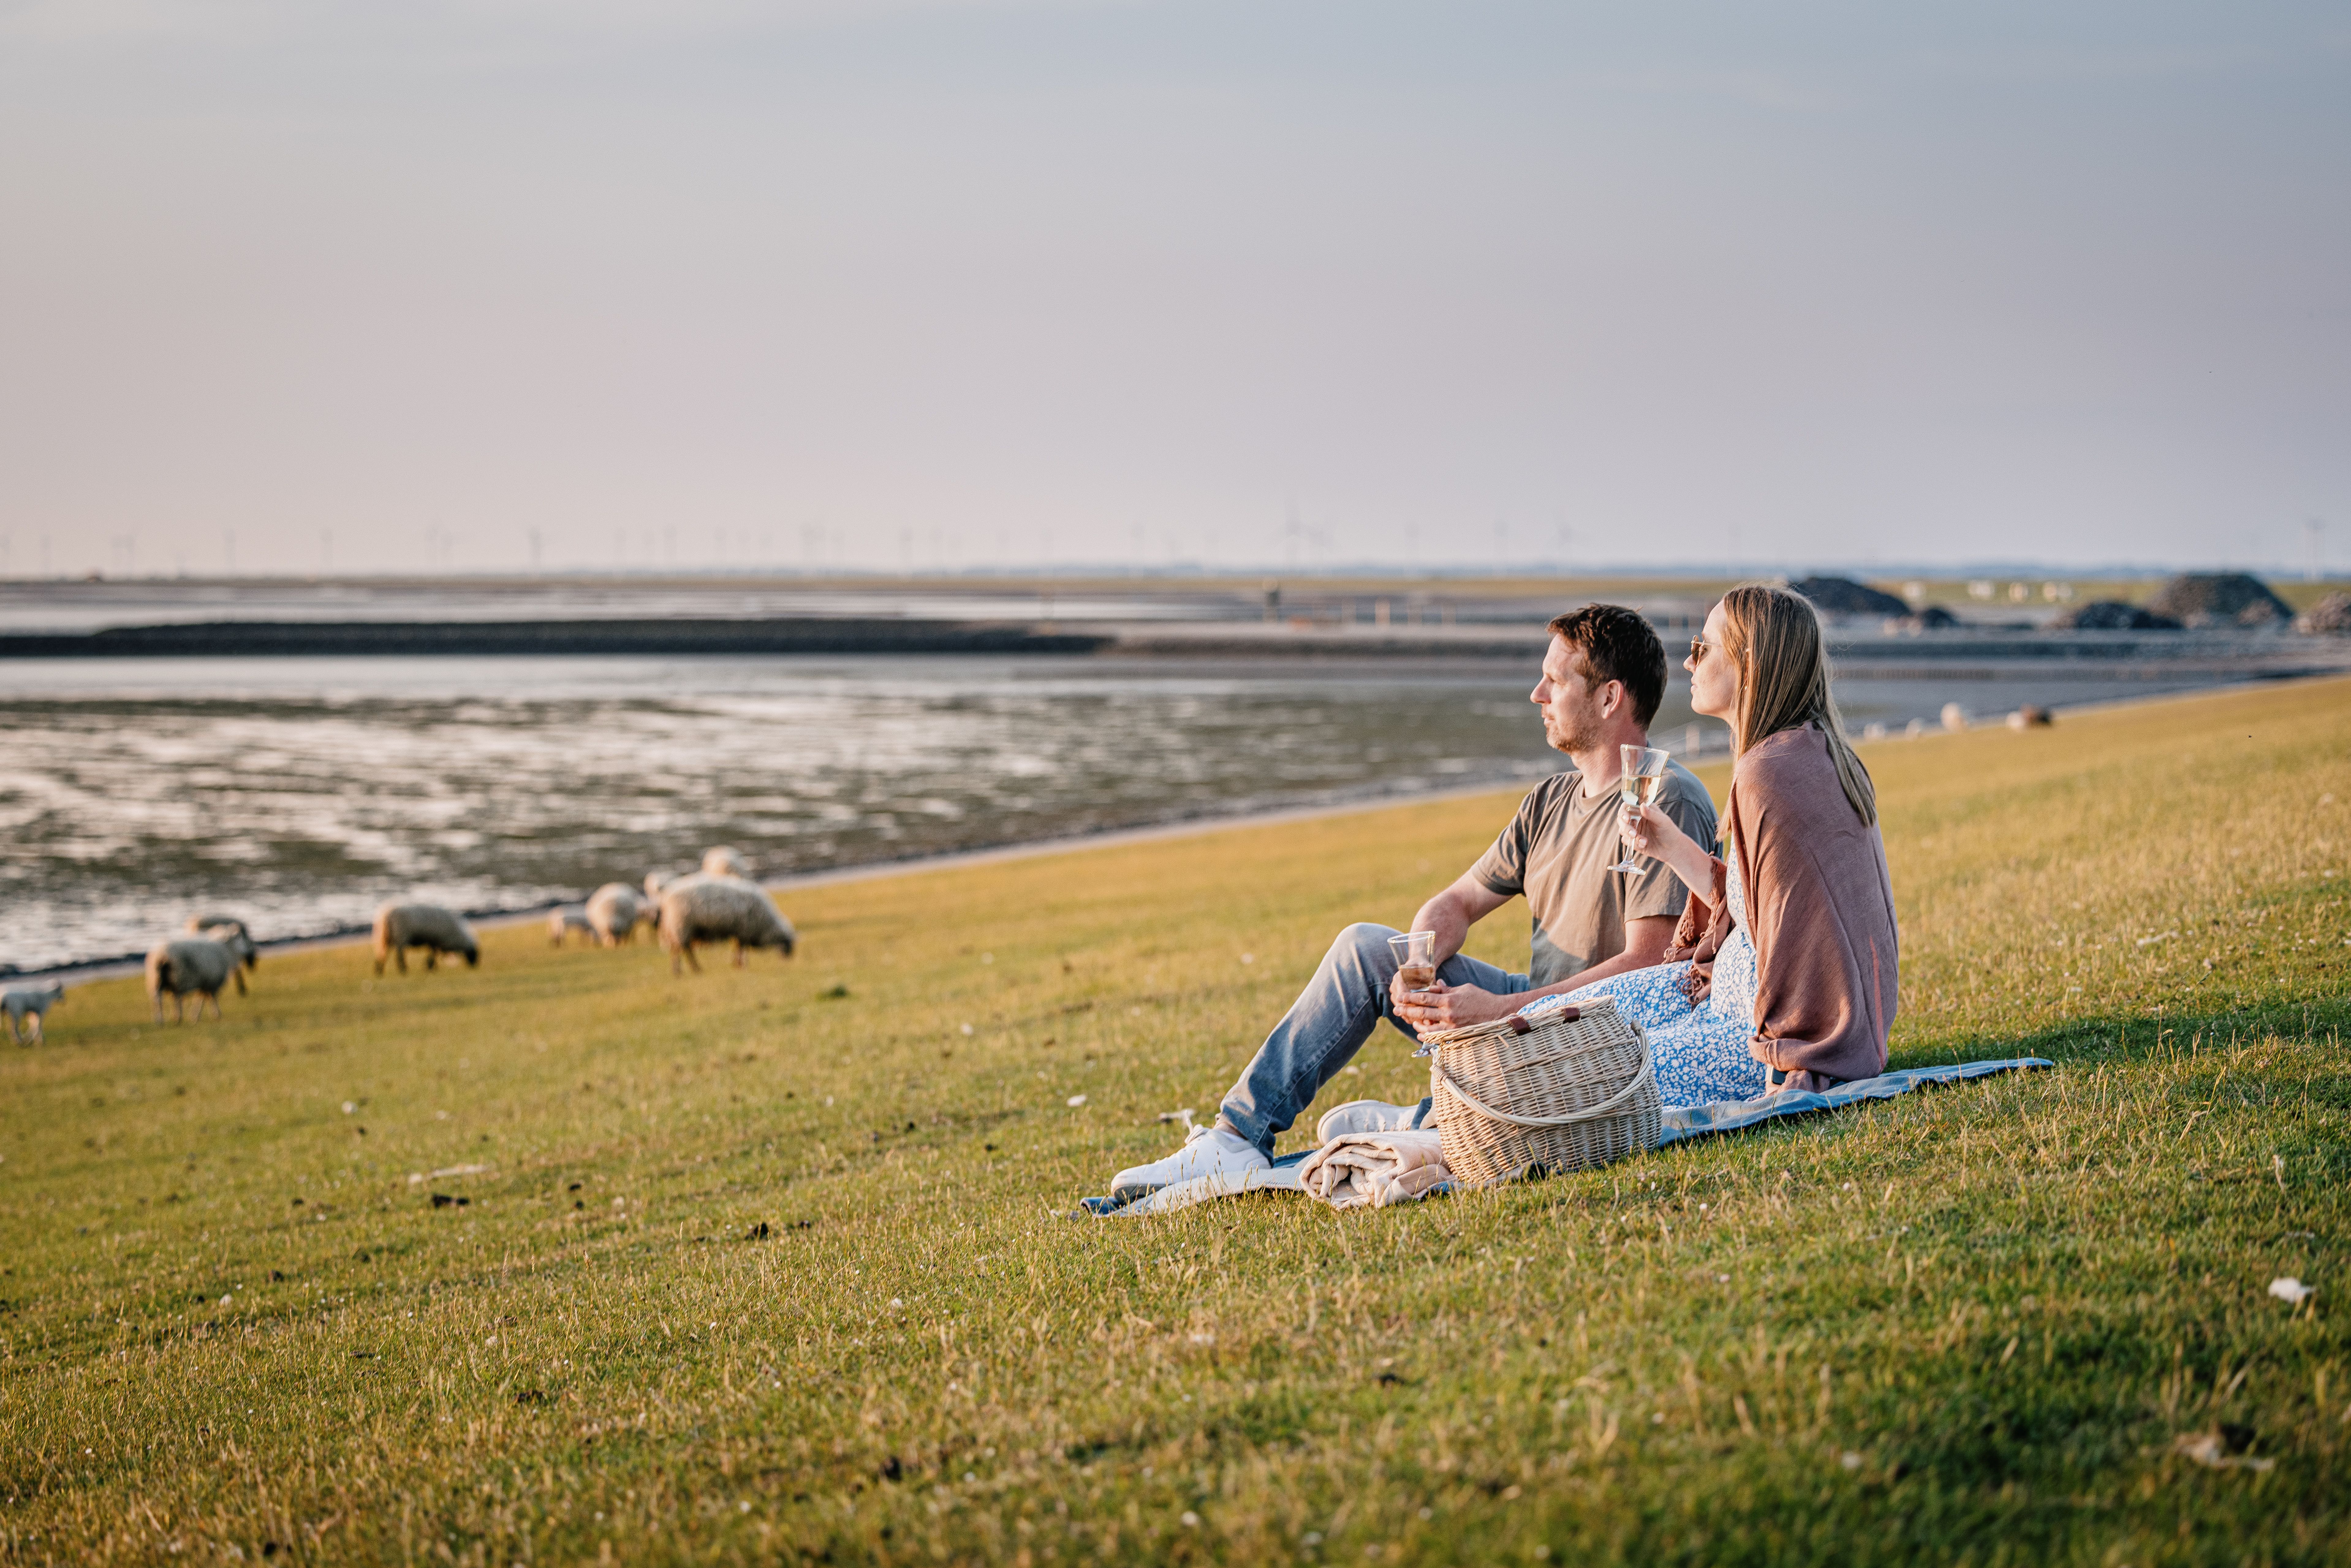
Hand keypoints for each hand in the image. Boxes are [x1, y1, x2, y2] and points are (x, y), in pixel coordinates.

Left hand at [1392, 978, 1516, 1032]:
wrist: (1498, 1013)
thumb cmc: (1481, 998)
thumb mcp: (1464, 988)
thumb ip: (1448, 989)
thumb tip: (1436, 984)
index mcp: (1449, 999)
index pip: (1424, 998)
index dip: (1410, 998)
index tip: (1400, 997)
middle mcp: (1448, 1013)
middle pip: (1422, 1013)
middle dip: (1407, 1011)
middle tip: (1396, 1010)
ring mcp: (1452, 1026)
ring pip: (1427, 1027)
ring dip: (1414, 1024)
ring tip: (1406, 1020)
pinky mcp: (1456, 1034)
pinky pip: (1438, 1037)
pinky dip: (1427, 1035)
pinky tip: (1420, 1033)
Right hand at [1618, 799, 1692, 864]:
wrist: (1673, 849)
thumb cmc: (1670, 832)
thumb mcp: (1663, 821)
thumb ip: (1651, 813)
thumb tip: (1641, 805)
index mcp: (1643, 811)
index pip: (1628, 807)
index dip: (1624, 811)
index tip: (1627, 818)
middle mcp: (1637, 819)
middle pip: (1621, 819)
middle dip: (1626, 827)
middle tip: (1634, 834)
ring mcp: (1635, 830)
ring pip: (1622, 830)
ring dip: (1631, 836)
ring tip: (1644, 841)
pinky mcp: (1634, 841)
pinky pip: (1626, 841)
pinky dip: (1634, 844)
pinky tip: (1644, 845)